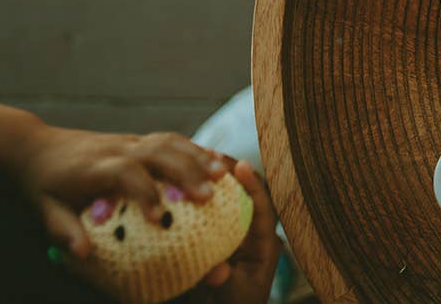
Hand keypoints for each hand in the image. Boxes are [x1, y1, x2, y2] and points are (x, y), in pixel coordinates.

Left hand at [16, 124, 227, 259]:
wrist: (39, 148)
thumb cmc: (44, 186)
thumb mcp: (45, 211)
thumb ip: (64, 231)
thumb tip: (83, 253)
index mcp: (94, 167)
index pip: (124, 173)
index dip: (144, 192)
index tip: (160, 218)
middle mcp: (117, 149)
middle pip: (157, 152)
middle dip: (186, 172)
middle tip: (208, 197)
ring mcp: (131, 141)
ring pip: (170, 141)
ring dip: (198, 157)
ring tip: (223, 176)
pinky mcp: (140, 140)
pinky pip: (172, 139)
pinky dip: (196, 149)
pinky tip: (215, 161)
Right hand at [188, 160, 281, 303]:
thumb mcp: (233, 298)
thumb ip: (226, 283)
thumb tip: (216, 271)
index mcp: (264, 245)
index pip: (264, 207)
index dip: (253, 185)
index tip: (239, 166)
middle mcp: (251, 234)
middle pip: (245, 194)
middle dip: (230, 172)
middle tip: (209, 152)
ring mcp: (234, 233)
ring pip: (227, 198)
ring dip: (212, 178)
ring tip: (193, 157)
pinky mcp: (216, 238)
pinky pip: (209, 211)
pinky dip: (196, 197)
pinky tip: (176, 182)